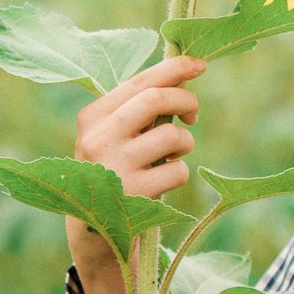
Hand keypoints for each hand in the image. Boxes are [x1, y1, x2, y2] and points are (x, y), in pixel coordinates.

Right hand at [67, 56, 205, 275]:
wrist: (94, 228)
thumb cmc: (114, 169)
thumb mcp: (113, 134)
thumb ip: (139, 106)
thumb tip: (186, 73)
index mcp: (92, 116)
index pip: (141, 80)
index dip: (176, 68)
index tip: (201, 65)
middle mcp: (98, 138)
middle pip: (157, 99)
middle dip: (186, 100)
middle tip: (192, 115)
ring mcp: (114, 167)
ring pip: (173, 136)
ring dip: (185, 144)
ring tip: (172, 156)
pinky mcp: (134, 194)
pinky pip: (178, 171)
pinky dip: (180, 173)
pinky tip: (163, 181)